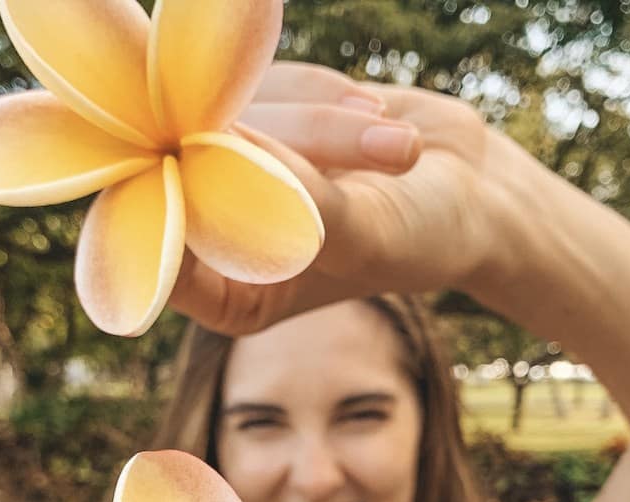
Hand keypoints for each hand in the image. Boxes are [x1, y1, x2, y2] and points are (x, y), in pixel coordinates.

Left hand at [169, 62, 520, 334]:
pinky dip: (327, 93)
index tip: (233, 163)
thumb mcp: (363, 235)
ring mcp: (232, 165)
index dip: (182, 201)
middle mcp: (217, 230)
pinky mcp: (259, 111)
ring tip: (400, 151)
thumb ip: (296, 199)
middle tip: (384, 154)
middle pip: (198, 166)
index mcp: (227, 293)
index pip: (159, 253)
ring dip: (328, 123)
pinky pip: (269, 80)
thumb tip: (220, 138)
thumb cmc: (421, 240)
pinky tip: (377, 119)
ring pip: (239, 113)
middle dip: (295, 150)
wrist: (470, 193)